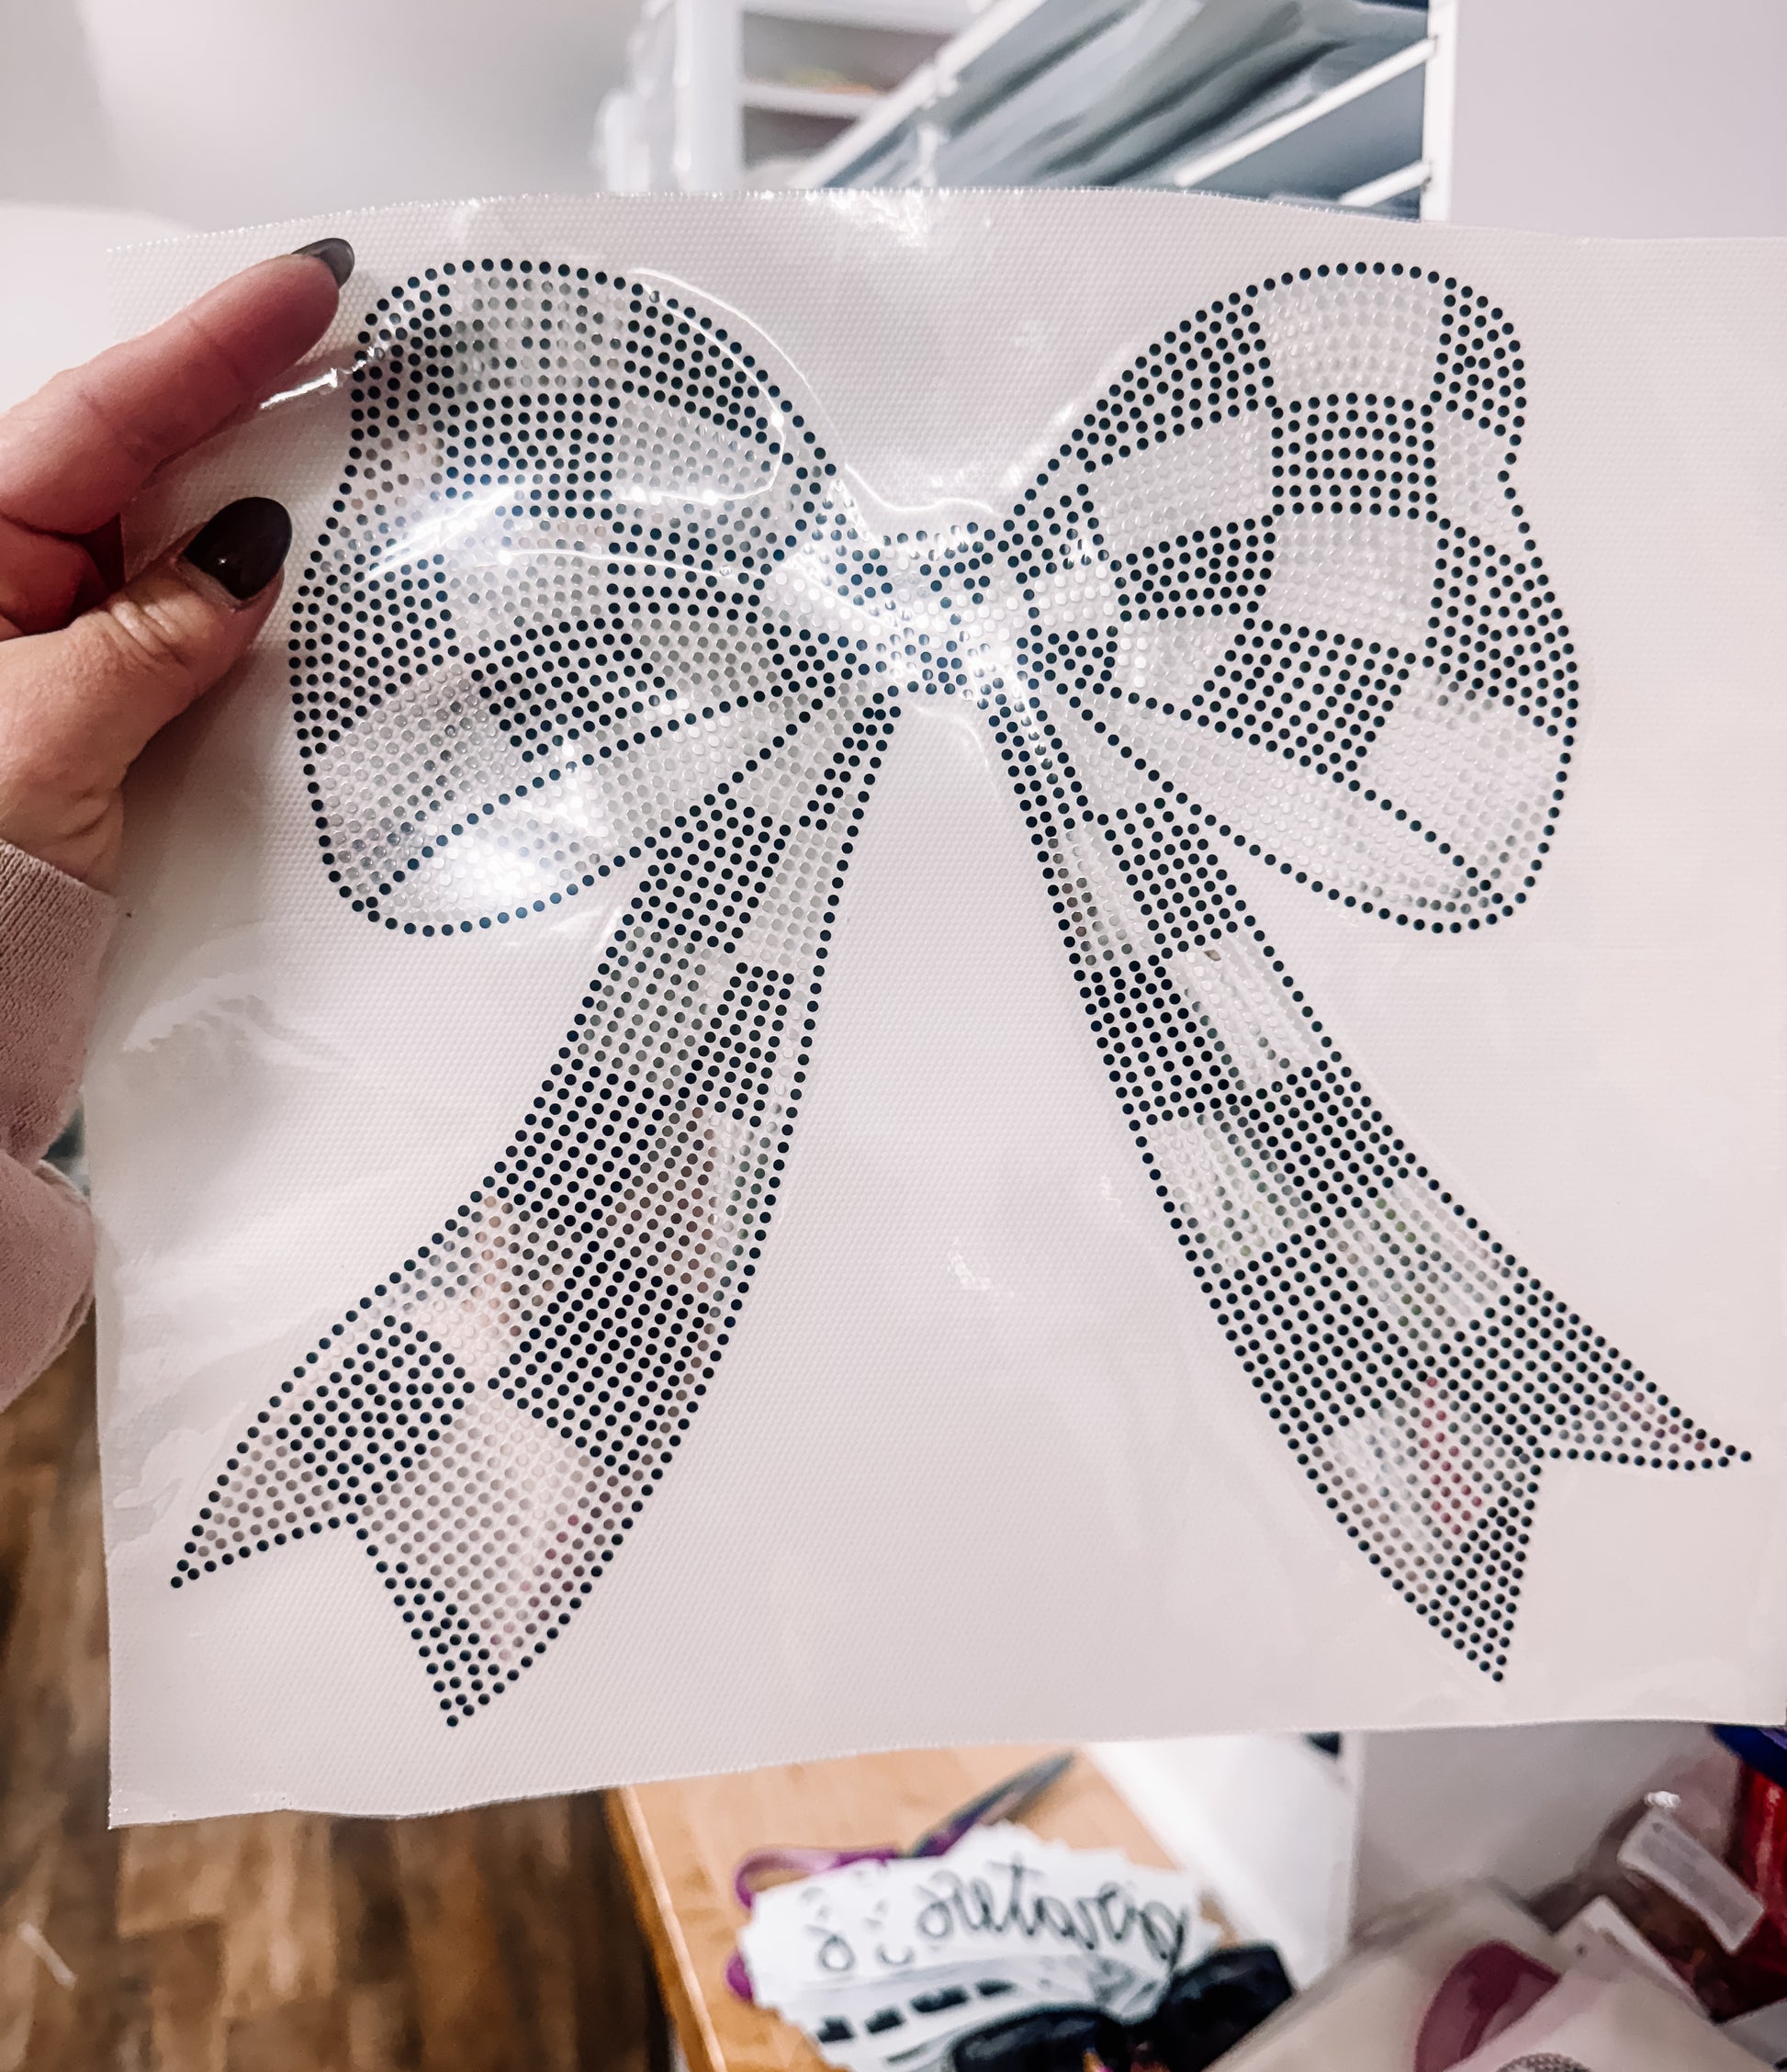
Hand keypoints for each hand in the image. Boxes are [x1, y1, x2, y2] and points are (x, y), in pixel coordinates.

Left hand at [0, 238, 353, 892]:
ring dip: (264, 484)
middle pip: (145, 448)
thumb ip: (153, 633)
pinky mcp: (106, 689)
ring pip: (177, 529)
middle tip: (353, 326)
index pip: (106, 415)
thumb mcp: (49, 726)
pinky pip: (189, 613)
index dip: (215, 344)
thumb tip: (249, 552)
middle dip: (248, 386)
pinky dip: (252, 589)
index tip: (308, 284)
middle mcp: (12, 568)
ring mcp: (61, 626)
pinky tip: (311, 561)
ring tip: (357, 422)